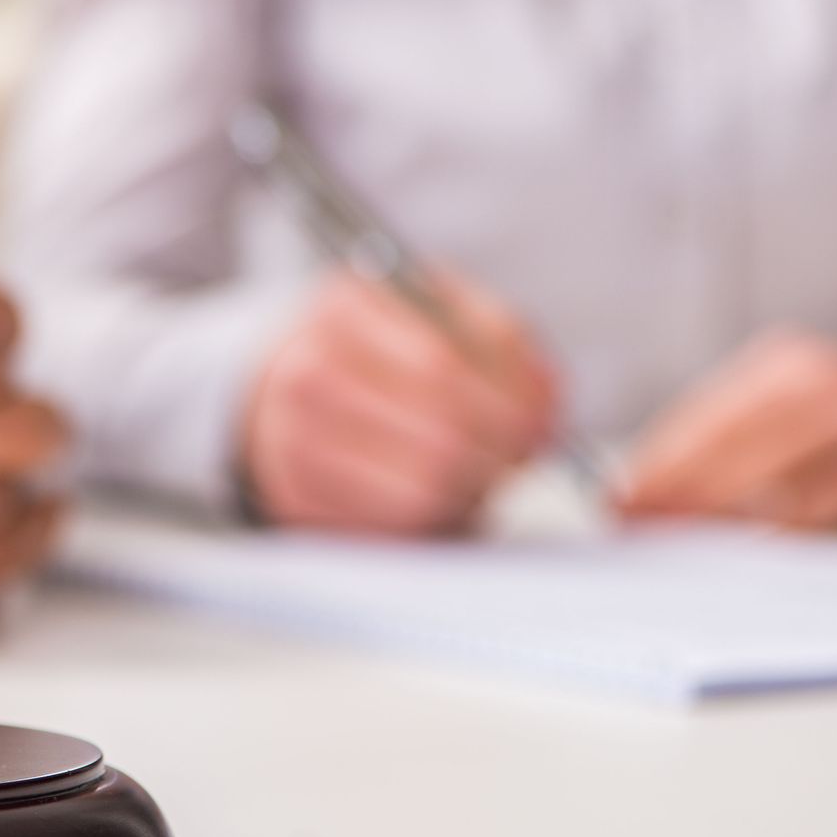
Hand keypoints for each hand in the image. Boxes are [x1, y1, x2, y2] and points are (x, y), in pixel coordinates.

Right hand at [241, 273, 555, 535]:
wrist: (297, 375)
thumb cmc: (385, 341)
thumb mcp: (438, 308)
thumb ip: (499, 340)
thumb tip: (544, 402)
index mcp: (342, 312)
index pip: (442, 366)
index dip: (507, 404)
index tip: (540, 424)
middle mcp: (305, 376)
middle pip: (435, 437)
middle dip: (498, 456)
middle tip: (521, 458)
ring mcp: (292, 442)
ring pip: (418, 493)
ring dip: (473, 492)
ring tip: (483, 473)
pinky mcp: (296, 498)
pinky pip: (392, 529)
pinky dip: (435, 518)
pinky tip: (444, 492)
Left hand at [618, 329, 836, 528]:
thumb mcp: (807, 430)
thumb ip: (743, 454)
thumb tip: (652, 502)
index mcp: (783, 366)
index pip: (701, 418)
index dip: (654, 464)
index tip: (614, 507)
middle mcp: (820, 376)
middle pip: (728, 439)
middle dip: (674, 488)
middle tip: (632, 529)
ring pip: (773, 464)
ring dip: (719, 506)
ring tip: (676, 543)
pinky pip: (835, 490)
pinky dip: (792, 520)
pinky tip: (758, 545)